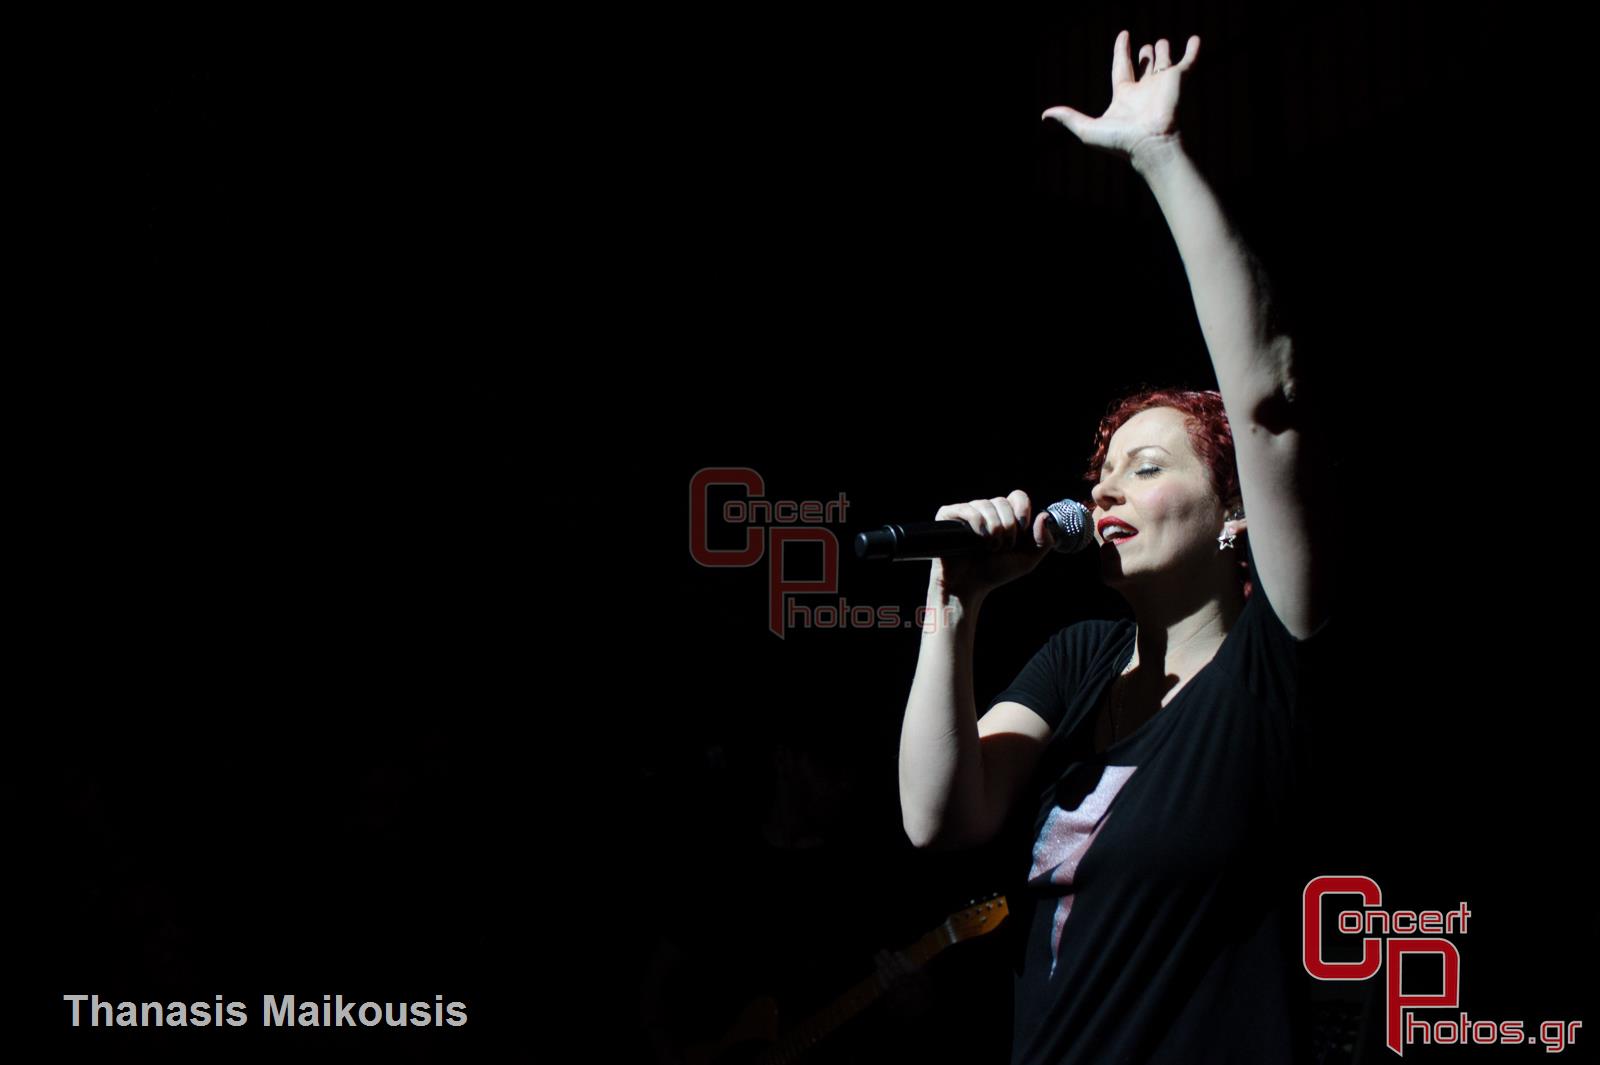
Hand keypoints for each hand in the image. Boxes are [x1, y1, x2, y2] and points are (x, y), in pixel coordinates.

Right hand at [929, 490, 1056, 598]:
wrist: (970, 586)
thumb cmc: (996, 572)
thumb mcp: (1027, 560)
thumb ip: (1043, 540)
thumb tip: (1044, 516)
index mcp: (1005, 516)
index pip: (1017, 496)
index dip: (1022, 510)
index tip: (1022, 528)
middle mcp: (987, 511)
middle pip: (1002, 501)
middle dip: (1007, 526)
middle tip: (1003, 546)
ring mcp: (967, 512)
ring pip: (985, 504)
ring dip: (993, 528)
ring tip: (990, 547)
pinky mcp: (949, 516)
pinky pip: (966, 509)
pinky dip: (976, 522)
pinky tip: (977, 538)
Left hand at [1041, 29, 1198, 164]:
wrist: (1150, 143)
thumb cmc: (1120, 140)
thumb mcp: (1087, 129)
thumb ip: (1069, 118)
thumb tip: (1045, 114)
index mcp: (1124, 96)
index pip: (1121, 68)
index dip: (1121, 51)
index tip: (1124, 35)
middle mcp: (1144, 90)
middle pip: (1144, 68)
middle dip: (1144, 57)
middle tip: (1146, 47)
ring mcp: (1163, 85)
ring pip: (1163, 64)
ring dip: (1163, 53)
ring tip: (1162, 42)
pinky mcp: (1179, 81)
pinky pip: (1189, 61)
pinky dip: (1193, 51)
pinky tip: (1195, 39)